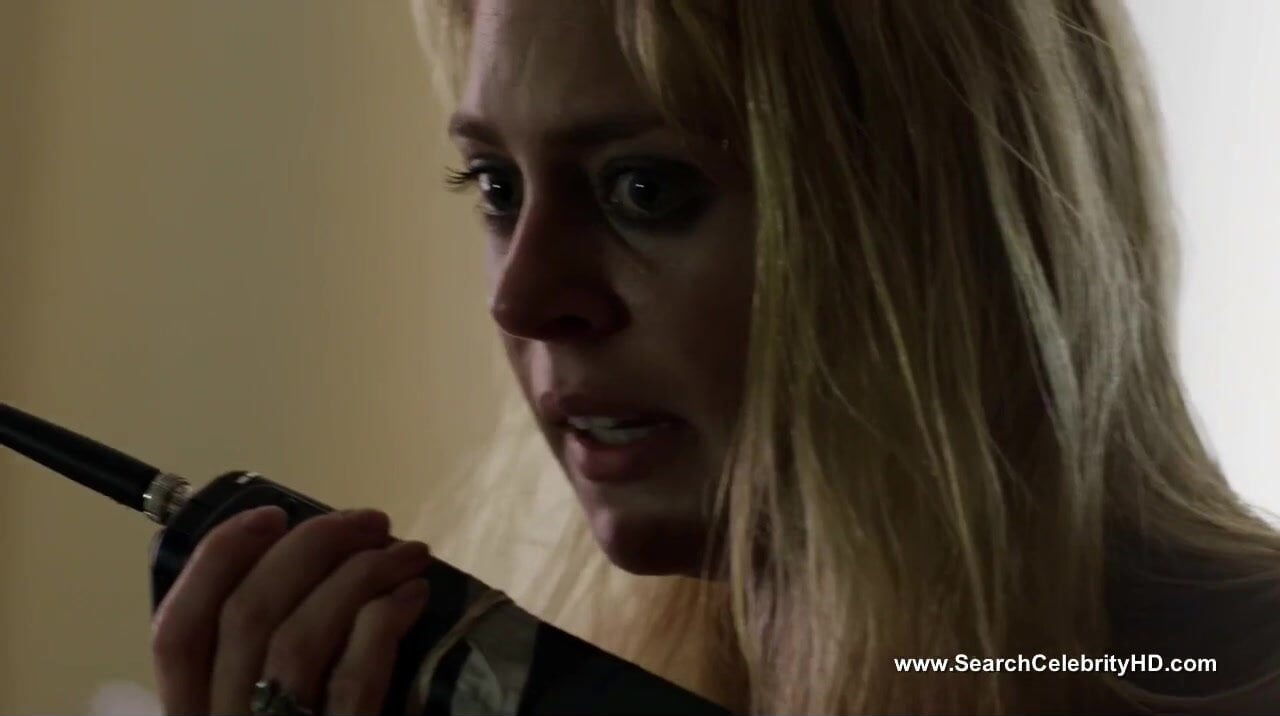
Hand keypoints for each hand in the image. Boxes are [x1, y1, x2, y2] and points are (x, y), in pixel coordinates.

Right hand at [150, 505, 433, 714]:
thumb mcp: (268, 707)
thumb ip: (267, 652)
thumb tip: (310, 562)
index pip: (174, 629)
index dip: (217, 558)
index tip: (272, 511)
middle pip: (246, 615)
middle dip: (312, 547)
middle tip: (369, 520)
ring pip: (299, 637)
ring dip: (361, 574)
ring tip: (407, 552)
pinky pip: (354, 678)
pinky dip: (384, 620)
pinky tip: (413, 595)